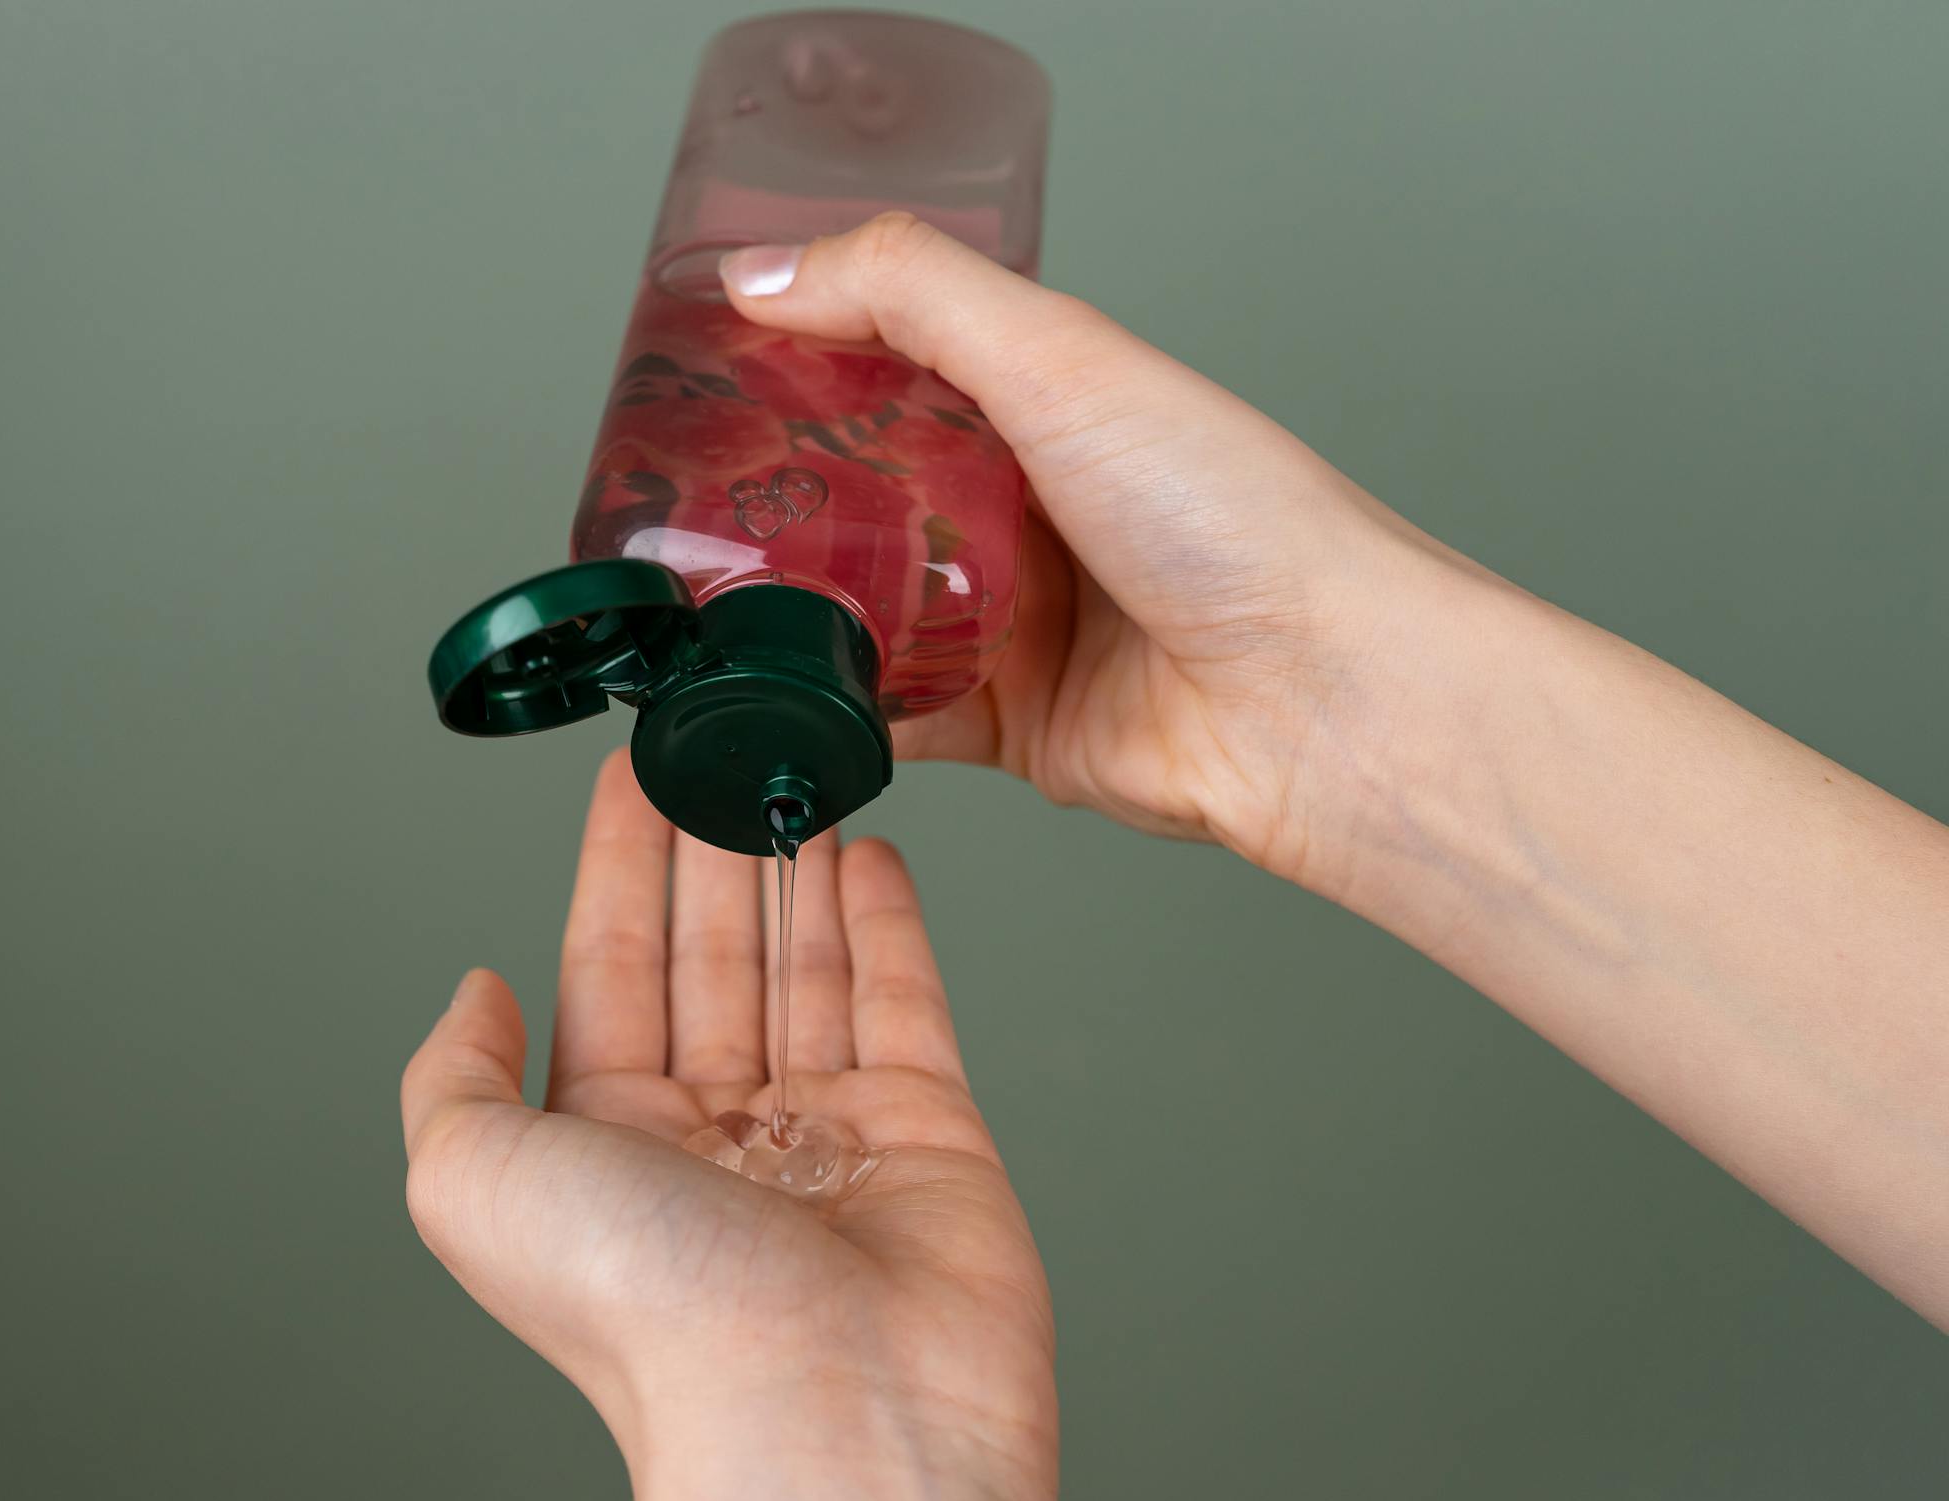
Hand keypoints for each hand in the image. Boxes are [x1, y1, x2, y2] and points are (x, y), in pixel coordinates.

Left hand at [402, 751, 1068, 1500]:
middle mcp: (710, 1139)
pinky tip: (867, 856)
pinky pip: (903, 1004)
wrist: (829, 1416)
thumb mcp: (468, 1179)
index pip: (607, 966)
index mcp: (601, 1144)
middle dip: (711, 842)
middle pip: (711, 954)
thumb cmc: (647, 1316)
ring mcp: (825, 1135)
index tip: (629, 767)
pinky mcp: (930, 1136)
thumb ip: (448, 1073)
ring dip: (795, 865)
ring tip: (796, 766)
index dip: (615, 864)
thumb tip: (474, 987)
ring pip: (805, 966)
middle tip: (724, 736)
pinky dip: (887, 926)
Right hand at [722, 218, 1948, 1329]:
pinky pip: (894, 713)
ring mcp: (1019, 619)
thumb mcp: (1063, 359)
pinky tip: (776, 694)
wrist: (1317, 702)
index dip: (803, 355)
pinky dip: (837, 707)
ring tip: (705, 596)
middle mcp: (1034, 505)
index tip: (706, 365)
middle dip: (779, 491)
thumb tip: (770, 275)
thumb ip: (912, 298)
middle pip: (871, 488)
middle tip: (683, 493)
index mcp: (1052, 399)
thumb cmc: (1238, 525)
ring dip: (795, 605)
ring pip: (869, 603)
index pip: (899, 357)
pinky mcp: (1011, 723)